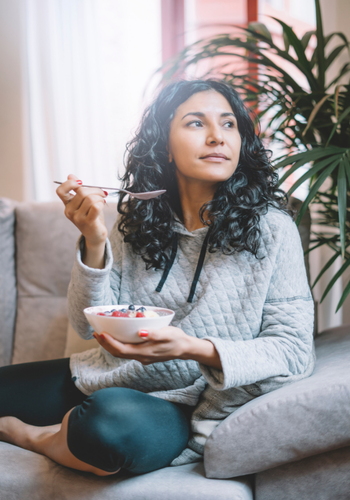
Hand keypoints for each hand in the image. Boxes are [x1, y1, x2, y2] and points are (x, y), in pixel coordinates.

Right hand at [56, 174, 107, 267]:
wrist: (95, 234)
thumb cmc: (91, 215)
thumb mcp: (84, 201)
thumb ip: (77, 189)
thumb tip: (70, 175)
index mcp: (67, 204)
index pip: (60, 191)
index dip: (70, 183)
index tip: (81, 182)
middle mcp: (69, 211)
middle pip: (81, 192)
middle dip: (95, 189)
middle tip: (102, 193)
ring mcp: (77, 218)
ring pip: (90, 199)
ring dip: (100, 197)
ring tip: (102, 200)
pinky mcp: (87, 223)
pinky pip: (96, 206)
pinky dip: (101, 203)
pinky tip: (102, 205)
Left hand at [93, 326, 221, 368]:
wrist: (185, 349)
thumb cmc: (177, 339)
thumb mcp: (168, 334)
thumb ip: (154, 334)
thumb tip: (141, 332)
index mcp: (144, 352)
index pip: (121, 349)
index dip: (109, 342)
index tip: (101, 333)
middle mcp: (141, 357)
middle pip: (118, 353)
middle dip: (105, 344)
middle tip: (95, 332)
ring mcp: (142, 357)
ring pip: (121, 353)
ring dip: (109, 345)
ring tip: (101, 335)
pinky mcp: (143, 355)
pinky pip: (126, 351)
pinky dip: (117, 345)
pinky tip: (116, 337)